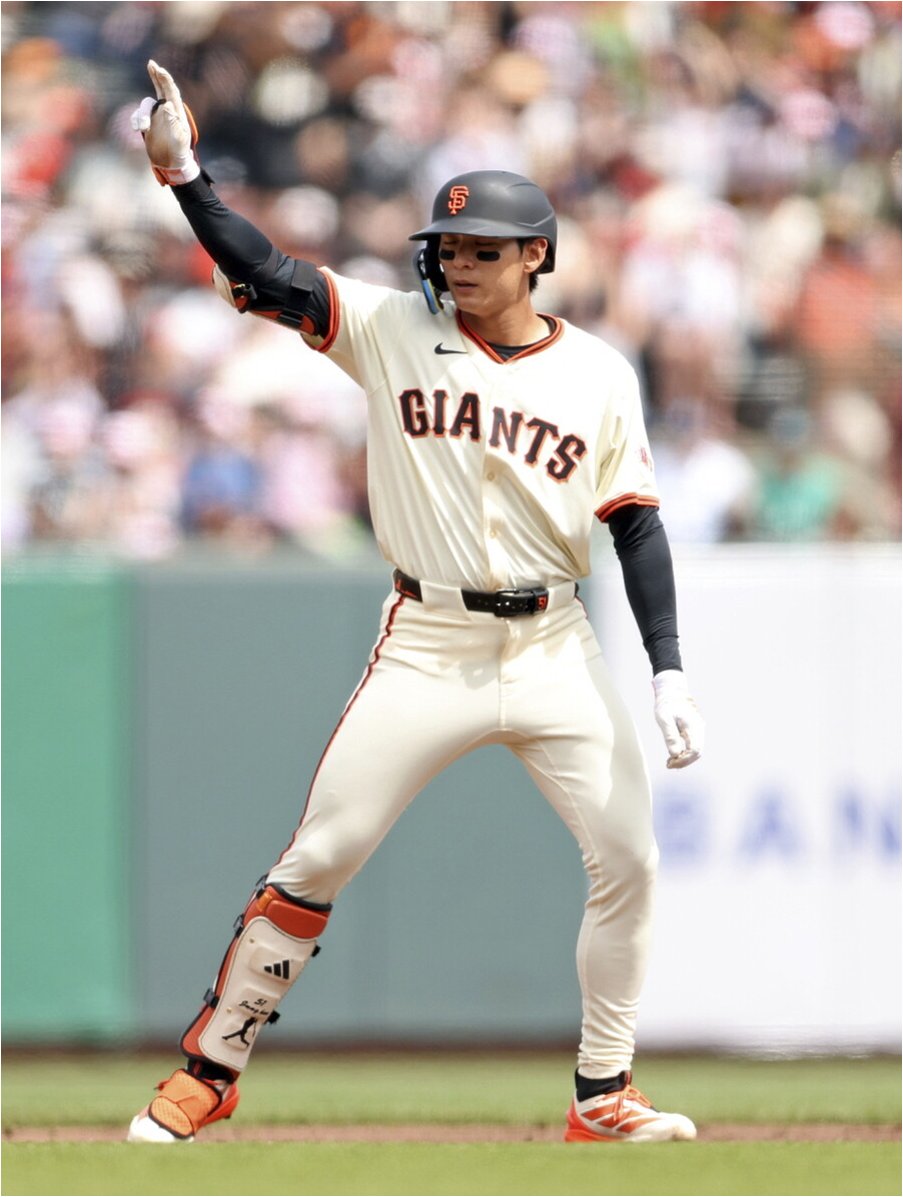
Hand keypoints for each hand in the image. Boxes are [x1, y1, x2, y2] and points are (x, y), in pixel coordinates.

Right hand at [130, 60, 199, 185]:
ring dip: (141, 115)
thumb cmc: (179, 152)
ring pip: (145, 104)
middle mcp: (166, 111)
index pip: (171, 91)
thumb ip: (173, 122)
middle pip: (160, 89)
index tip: (158, 68)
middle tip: (151, 64)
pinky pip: (137, 115)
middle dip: (156, 76)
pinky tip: (139, 130)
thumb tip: (167, 104)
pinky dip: (135, 120)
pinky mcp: (147, 125)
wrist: (172, 164)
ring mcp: (156, 117)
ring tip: (143, 129)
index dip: (164, 78)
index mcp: (177, 112)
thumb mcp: (179, 138)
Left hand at [652, 670, 703, 768]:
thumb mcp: (663, 718)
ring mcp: (698, 729)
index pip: (695, 750)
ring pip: (696, 750)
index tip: (671, 763)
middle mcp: (699, 728)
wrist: (672, 690)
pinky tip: (673, 755)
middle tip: (669, 765)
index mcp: (693, 725)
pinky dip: (685, 752)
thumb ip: (670, 735)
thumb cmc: (666, 703)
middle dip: (684, 761)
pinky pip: (693, 745)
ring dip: (684, 758)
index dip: (684, 760)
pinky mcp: (694, 730)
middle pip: (697, 752)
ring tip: (670, 761)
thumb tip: (675, 754)